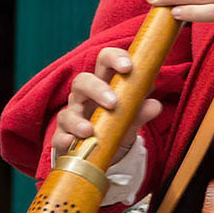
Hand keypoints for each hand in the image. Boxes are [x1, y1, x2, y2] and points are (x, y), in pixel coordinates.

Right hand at [50, 47, 164, 156]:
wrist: (102, 153)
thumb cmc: (115, 126)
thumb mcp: (131, 120)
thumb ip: (141, 112)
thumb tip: (155, 105)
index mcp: (103, 84)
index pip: (104, 62)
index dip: (114, 59)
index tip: (127, 67)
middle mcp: (84, 97)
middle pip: (82, 81)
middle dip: (97, 89)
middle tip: (113, 103)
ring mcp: (72, 116)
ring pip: (68, 112)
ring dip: (77, 120)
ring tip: (89, 130)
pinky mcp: (63, 138)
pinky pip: (59, 137)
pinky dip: (64, 139)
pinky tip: (71, 142)